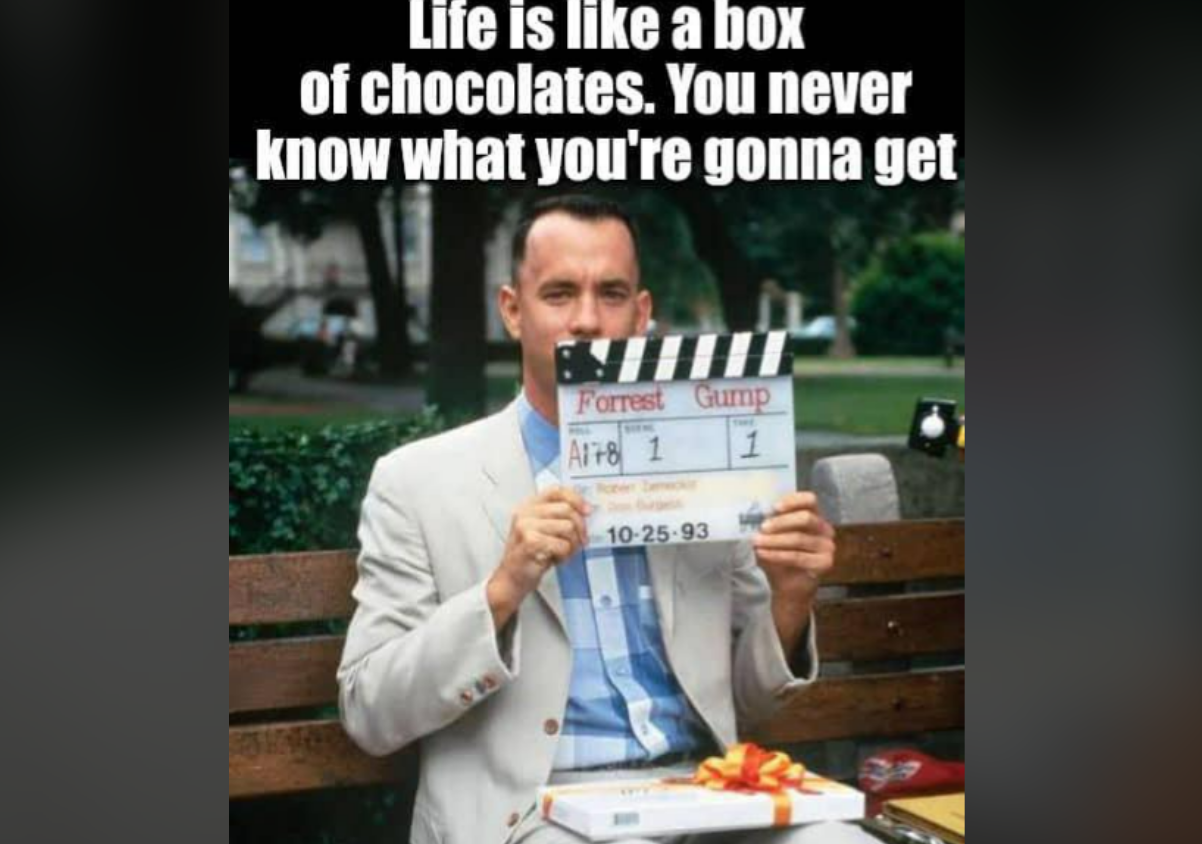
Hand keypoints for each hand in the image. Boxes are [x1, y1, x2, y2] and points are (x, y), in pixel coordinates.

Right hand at [487, 488, 589, 628]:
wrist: (511, 578)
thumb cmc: (530, 555)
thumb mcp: (543, 529)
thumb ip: (559, 517)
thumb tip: (585, 512)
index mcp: (529, 505)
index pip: (556, 491)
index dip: (576, 498)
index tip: (587, 511)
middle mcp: (525, 512)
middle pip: (567, 510)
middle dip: (580, 527)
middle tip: (581, 541)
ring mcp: (525, 526)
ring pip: (568, 527)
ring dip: (572, 544)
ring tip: (562, 552)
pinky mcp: (530, 541)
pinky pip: (563, 545)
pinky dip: (565, 555)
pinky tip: (555, 559)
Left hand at [752, 492, 836, 599]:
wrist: (788, 587)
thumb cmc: (780, 557)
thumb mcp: (773, 536)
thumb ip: (771, 524)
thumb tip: (756, 515)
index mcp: (814, 517)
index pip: (810, 500)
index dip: (793, 501)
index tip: (774, 507)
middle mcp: (825, 530)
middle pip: (806, 518)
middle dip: (781, 522)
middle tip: (762, 528)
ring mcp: (827, 547)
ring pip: (799, 538)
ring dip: (774, 540)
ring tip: (757, 542)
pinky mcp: (824, 563)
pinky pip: (797, 556)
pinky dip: (776, 554)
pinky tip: (762, 553)